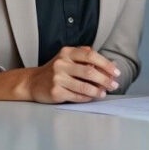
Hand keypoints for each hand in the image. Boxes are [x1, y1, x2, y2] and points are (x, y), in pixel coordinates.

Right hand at [0, 46, 119, 103]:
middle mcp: (61, 63)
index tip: (116, 72)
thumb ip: (87, 59)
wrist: (32, 82)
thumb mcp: (69, 58)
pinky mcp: (55, 92)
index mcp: (67, 52)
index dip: (106, 64)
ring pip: (84, 85)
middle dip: (105, 79)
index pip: (91, 55)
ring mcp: (57, 78)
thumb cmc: (57, 70)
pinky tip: (92, 97)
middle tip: (114, 85)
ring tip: (104, 93)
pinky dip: (87, 97)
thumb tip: (112, 67)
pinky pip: (76, 96)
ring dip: (98, 91)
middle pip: (89, 71)